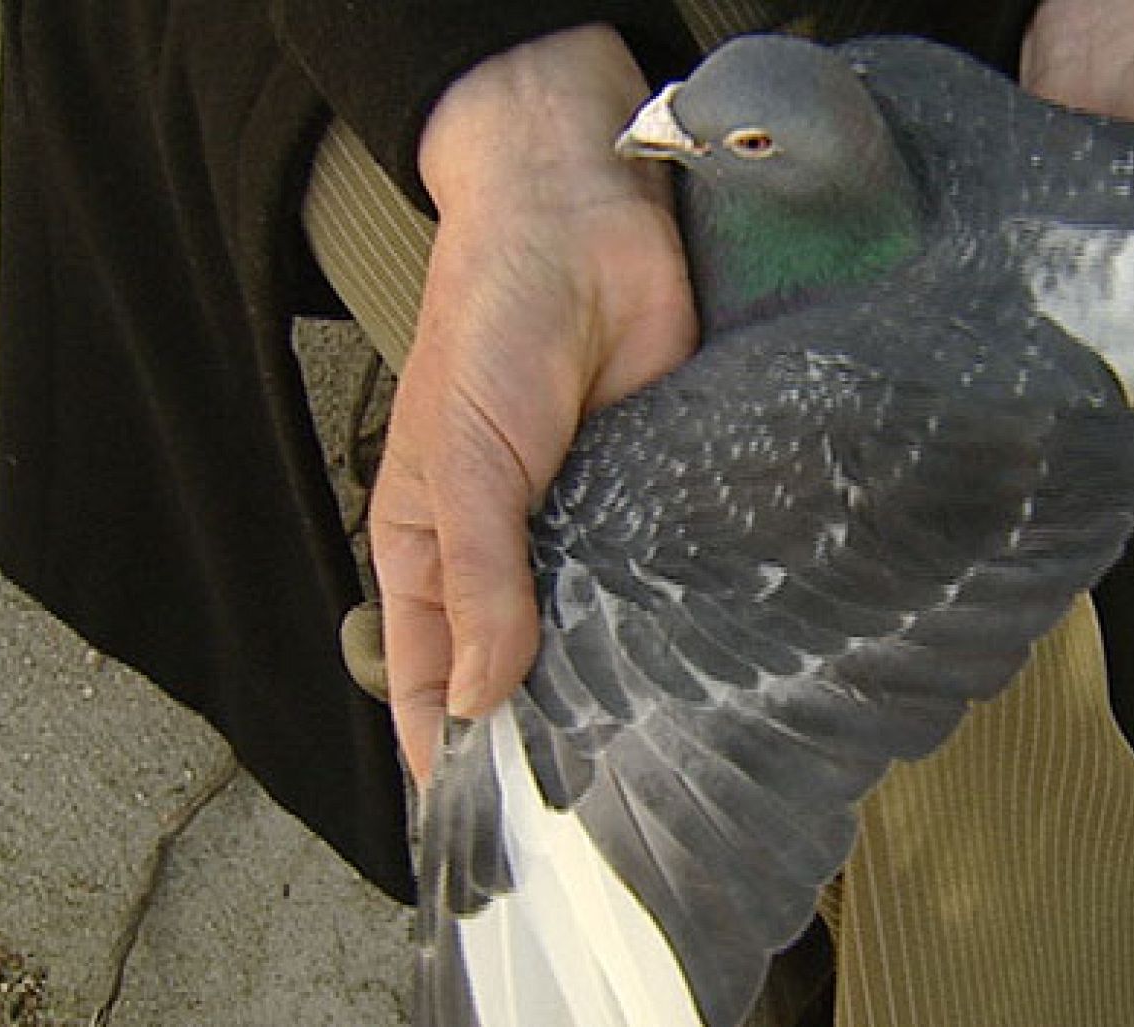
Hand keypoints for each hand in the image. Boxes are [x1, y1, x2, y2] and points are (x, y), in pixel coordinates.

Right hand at [371, 25, 695, 783]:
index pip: (428, 681)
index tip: (485, 839)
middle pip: (517, 675)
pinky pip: (664, 584)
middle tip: (591, 830)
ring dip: (618, 694)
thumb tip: (481, 700)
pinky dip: (676, 630)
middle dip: (545, 740)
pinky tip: (705, 681)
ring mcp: (589, 535)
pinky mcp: (660, 503)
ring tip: (656, 777)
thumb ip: (479, 582)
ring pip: (599, 639)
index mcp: (432, 552)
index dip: (449, 755)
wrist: (581, 216)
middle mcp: (509, 558)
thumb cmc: (491, 329)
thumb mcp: (464, 464)